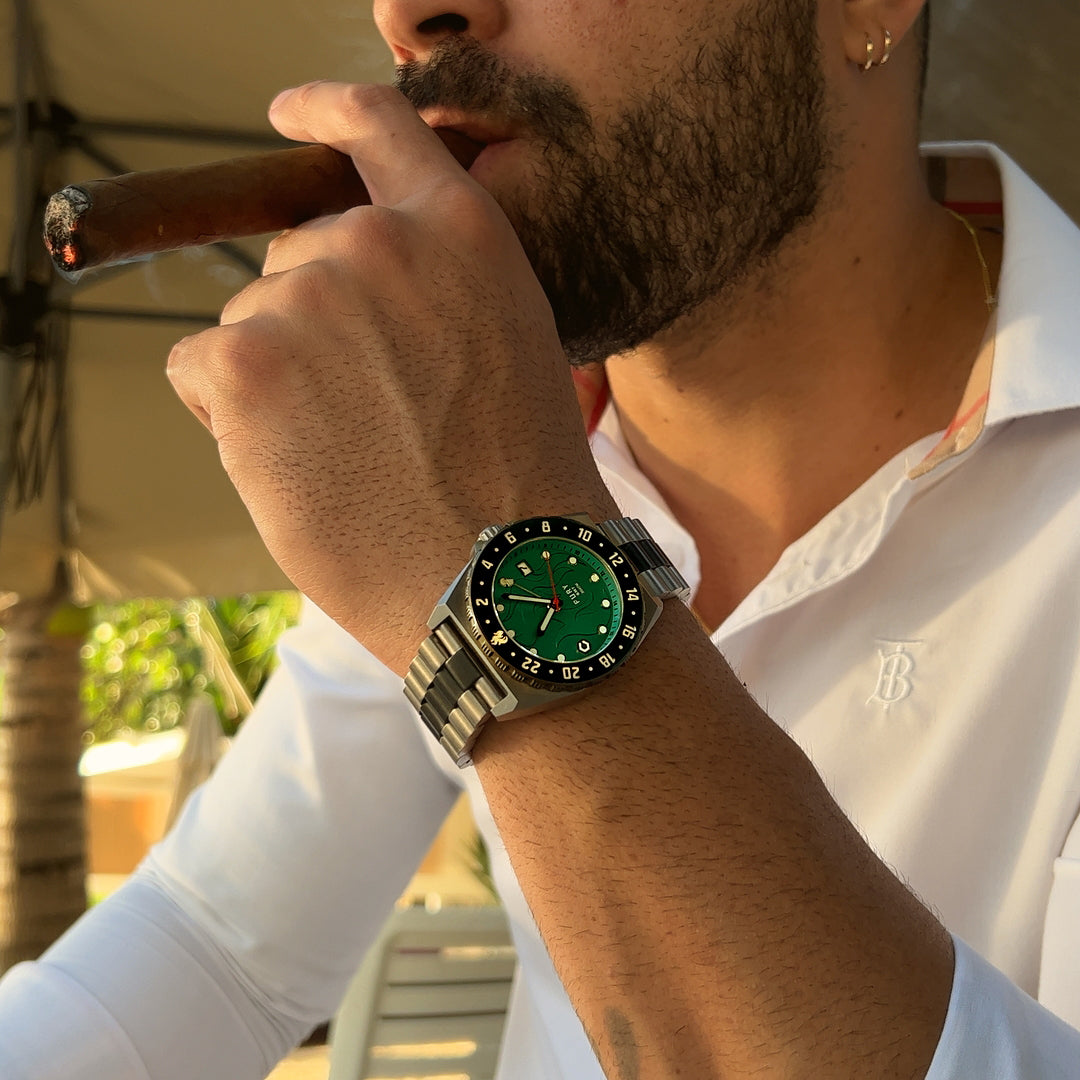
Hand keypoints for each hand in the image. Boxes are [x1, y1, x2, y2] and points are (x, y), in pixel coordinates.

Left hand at [166, 82, 613, 668]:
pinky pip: (200, 369)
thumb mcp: (507, 343)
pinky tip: (296, 466)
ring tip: (347, 455)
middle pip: (297, 255)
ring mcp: (307, 300)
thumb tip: (339, 279)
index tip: (288, 114)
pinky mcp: (245, 367)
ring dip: (278, 380)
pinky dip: (230, 417)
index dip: (323, 111)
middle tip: (367, 413)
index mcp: (458, 230)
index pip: (377, 119)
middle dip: (314, 322)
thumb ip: (433, 285)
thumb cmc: (513, 480)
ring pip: (249, 321)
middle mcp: (378, 244)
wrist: (500, 572)